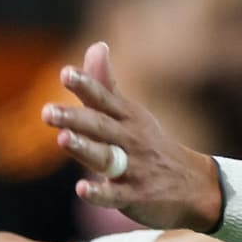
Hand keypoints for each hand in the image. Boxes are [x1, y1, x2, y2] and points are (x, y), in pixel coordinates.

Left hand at [43, 42, 223, 231]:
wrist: (195, 186)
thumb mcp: (132, 113)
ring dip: (85, 148)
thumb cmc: (152, 145)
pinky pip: (115, 195)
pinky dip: (100, 193)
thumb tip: (96, 45)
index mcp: (127, 118)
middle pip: (100, 126)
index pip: (104, 98)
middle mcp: (130, 140)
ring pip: (106, 157)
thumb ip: (106, 84)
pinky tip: (82, 190)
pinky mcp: (135, 196)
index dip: (86, 85)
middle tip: (46, 111)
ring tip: (63, 139)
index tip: (65, 73)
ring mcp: (134, 168)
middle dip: (74, 118)